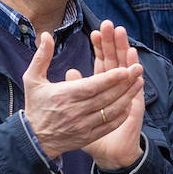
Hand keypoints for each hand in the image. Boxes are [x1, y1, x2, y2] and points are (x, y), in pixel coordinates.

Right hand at [23, 29, 142, 160]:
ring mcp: (83, 126)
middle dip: (124, 83)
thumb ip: (42, 57)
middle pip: (105, 97)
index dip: (109, 78)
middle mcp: (74, 112)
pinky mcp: (89, 136)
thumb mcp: (32, 79)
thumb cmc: (35, 105)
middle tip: (139, 69)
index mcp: (63, 96)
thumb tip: (46, 35)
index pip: (91, 86)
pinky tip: (130, 102)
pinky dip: (122, 114)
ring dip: (127, 97)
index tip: (125, 69)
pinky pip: (110, 125)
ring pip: (110, 111)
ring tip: (140, 82)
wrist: (33, 139)